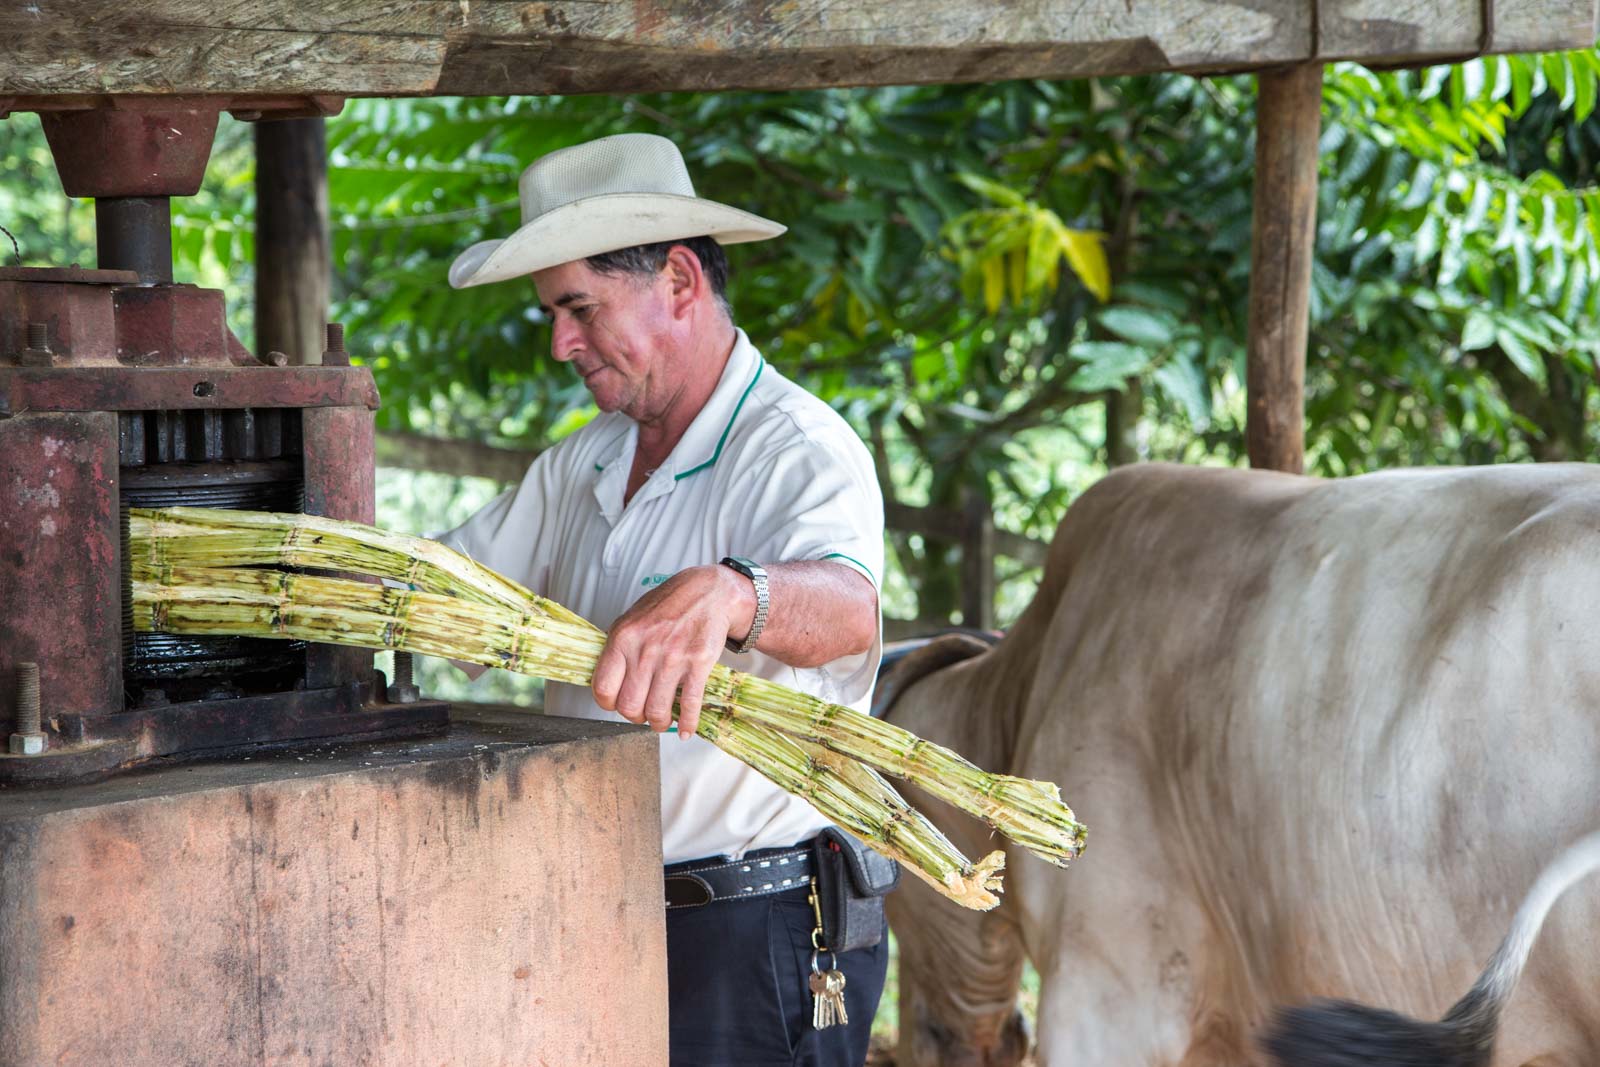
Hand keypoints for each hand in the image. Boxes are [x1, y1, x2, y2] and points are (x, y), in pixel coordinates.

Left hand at [591, 564, 756, 736]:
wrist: (705, 592)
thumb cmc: (667, 606)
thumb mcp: (631, 620)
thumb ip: (618, 650)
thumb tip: (608, 682)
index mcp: (623, 639)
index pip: (603, 688)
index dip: (609, 704)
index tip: (617, 704)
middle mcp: (645, 650)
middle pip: (629, 706)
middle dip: (635, 717)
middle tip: (643, 714)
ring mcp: (673, 658)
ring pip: (657, 710)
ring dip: (659, 723)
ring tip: (662, 720)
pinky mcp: (698, 663)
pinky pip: (689, 704)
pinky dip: (687, 724)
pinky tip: (686, 730)